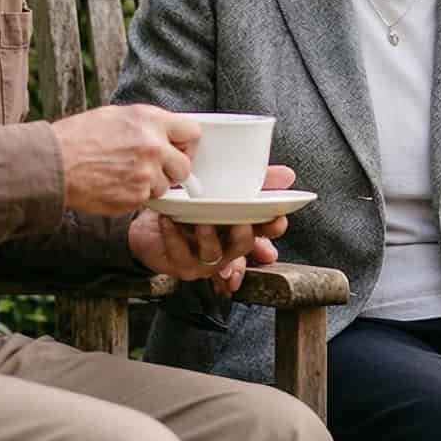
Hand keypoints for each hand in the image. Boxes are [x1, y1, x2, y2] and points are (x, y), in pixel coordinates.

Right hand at [51, 105, 198, 215]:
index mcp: (150, 120)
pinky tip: (115, 185)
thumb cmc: (79, 137)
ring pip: (165, 186)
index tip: (178, 150)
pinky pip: (146, 199)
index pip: (192, 132)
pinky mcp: (136, 196)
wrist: (55, 163)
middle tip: (154, 169)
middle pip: (184, 166)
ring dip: (151, 185)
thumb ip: (146, 124)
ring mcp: (146, 173)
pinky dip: (134, 196)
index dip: (186, 144)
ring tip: (124, 175)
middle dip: (172, 171)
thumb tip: (165, 133)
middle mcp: (153, 146)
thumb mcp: (116, 115)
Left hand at [128, 165, 295, 292]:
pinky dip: (174, 235)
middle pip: (242, 245)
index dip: (273, 227)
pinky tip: (169, 220)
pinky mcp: (180, 264)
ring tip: (202, 220)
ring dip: (208, 235)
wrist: (152, 224)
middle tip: (240, 219)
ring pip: (213, 253)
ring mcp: (204, 260)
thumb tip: (287, 176)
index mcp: (239, 231)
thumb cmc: (189, 208)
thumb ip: (256, 183)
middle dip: (243, 234)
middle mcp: (226, 249)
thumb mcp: (222, 190)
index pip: (264, 232)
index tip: (278, 218)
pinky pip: (179, 251)